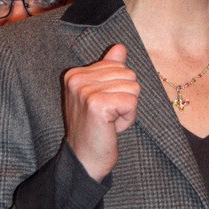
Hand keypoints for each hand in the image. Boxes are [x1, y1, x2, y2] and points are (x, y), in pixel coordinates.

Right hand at [64, 43, 139, 181]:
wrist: (84, 161)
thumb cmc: (94, 129)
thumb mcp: (99, 95)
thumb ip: (108, 69)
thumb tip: (120, 47)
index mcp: (75, 74)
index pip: (118, 65)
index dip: (118, 89)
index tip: (103, 108)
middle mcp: (76, 79)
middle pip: (128, 74)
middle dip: (125, 98)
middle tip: (107, 117)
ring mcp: (85, 91)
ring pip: (132, 87)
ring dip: (127, 109)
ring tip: (109, 122)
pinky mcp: (97, 104)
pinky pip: (132, 101)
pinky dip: (128, 118)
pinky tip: (112, 127)